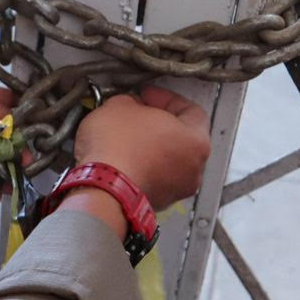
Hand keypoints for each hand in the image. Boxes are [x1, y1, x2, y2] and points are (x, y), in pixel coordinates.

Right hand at [72, 85, 210, 209]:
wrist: (102, 189)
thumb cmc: (118, 148)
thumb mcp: (120, 104)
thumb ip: (132, 101)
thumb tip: (130, 107)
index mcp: (196, 139)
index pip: (190, 110)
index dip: (165, 98)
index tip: (146, 96)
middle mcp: (194, 168)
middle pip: (181, 138)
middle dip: (158, 125)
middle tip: (136, 116)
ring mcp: (177, 189)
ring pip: (168, 161)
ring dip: (150, 149)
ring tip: (125, 139)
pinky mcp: (157, 203)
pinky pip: (153, 179)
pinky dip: (141, 169)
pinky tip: (121, 160)